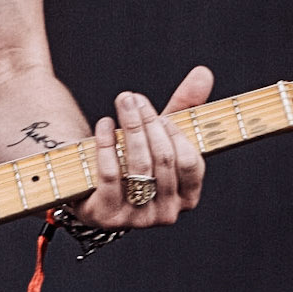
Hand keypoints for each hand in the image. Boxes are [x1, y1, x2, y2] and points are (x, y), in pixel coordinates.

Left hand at [69, 67, 210, 229]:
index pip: (190, 163)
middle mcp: (165, 214)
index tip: (160, 113)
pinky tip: (105, 124)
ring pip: (139, 166)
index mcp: (186, 198)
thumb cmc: (133, 156)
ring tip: (123, 102)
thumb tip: (203, 73)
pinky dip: (107, 144)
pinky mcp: (106, 216)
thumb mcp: (161, 134)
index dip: (175, 134)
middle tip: (133, 99)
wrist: (89, 180)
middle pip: (163, 160)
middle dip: (148, 124)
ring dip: (130, 128)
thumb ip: (185, 106)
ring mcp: (136, 218)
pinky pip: (110, 175)